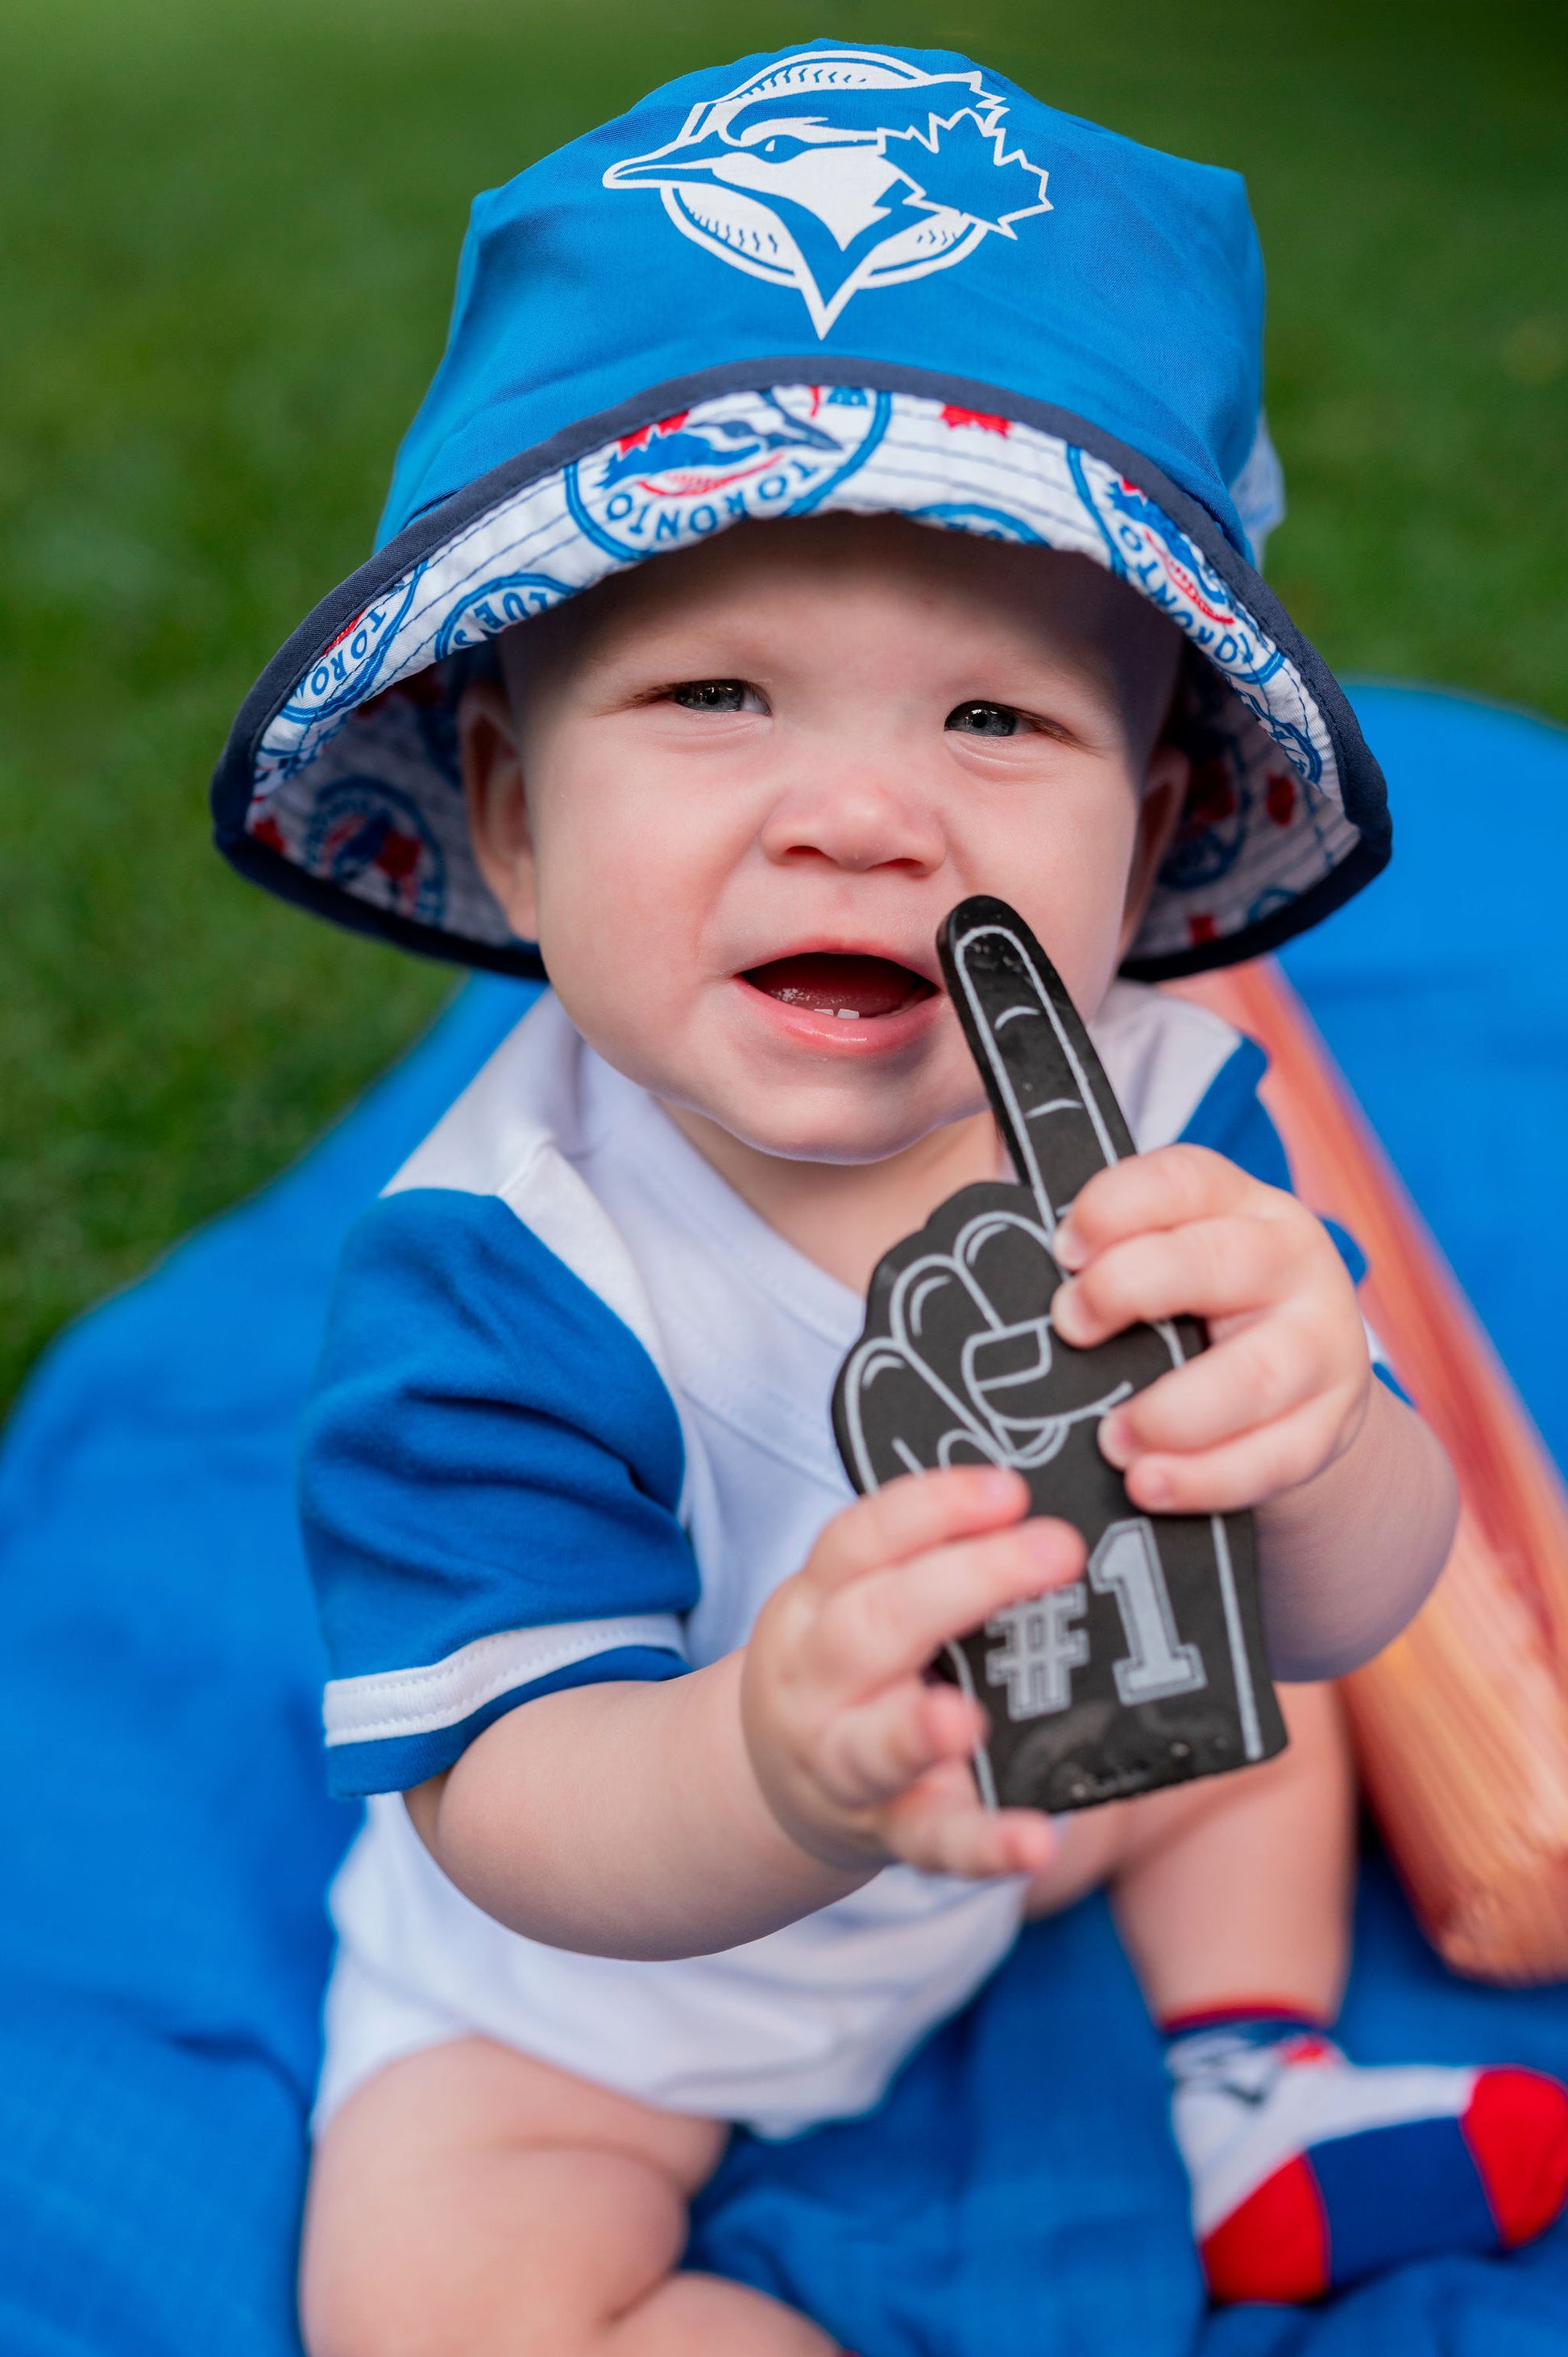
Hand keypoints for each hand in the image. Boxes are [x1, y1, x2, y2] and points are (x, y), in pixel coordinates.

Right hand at [741, 1466, 1082, 1878]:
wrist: (776, 1780)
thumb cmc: (850, 1669)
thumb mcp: (850, 1600)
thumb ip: (921, 1560)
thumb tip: (1034, 1507)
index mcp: (814, 1604)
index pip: (860, 1541)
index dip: (933, 1510)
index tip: (1009, 1488)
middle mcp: (818, 1679)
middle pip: (873, 1625)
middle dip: (964, 1583)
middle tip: (1057, 1548)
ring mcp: (845, 1763)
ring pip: (873, 1746)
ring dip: (916, 1732)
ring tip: (966, 1719)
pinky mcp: (891, 1833)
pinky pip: (933, 1841)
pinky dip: (982, 1845)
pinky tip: (1035, 1841)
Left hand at [1049, 1144, 1369, 1515]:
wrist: (1298, 1388)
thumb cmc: (1196, 1314)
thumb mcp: (1164, 1264)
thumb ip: (1107, 1259)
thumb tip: (995, 1279)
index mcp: (1239, 1203)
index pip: (1184, 1177)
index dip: (1118, 1205)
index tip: (1062, 1248)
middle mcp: (1290, 1260)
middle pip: (1221, 1261)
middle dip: (1134, 1290)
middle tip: (1071, 1328)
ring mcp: (1323, 1343)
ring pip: (1256, 1374)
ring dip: (1173, 1412)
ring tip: (1111, 1440)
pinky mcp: (1330, 1425)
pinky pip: (1275, 1457)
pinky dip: (1206, 1479)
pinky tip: (1148, 1486)